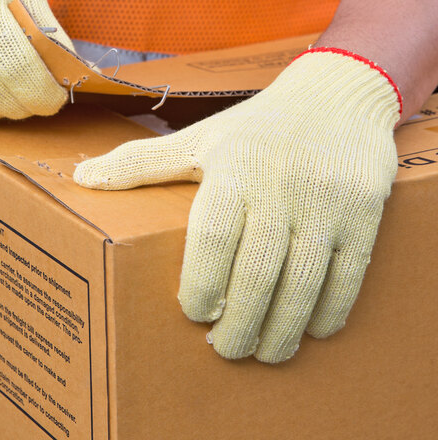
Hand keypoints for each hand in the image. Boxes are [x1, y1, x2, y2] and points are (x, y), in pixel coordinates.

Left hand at [74, 49, 400, 361]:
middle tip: (225, 350)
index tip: (196, 314)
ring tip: (265, 352)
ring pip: (303, 283)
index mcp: (232, 167)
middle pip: (257, 272)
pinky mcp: (364, 211)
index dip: (202, 285)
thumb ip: (140, 161)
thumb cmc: (257, 125)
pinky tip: (312, 328)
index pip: (212, 238)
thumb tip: (81, 178)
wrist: (336, 93)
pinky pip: (348, 276)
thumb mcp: (198, 137)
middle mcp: (280, 185)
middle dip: (240, 324)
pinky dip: (328, 311)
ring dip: (282, 329)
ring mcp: (326, 201)